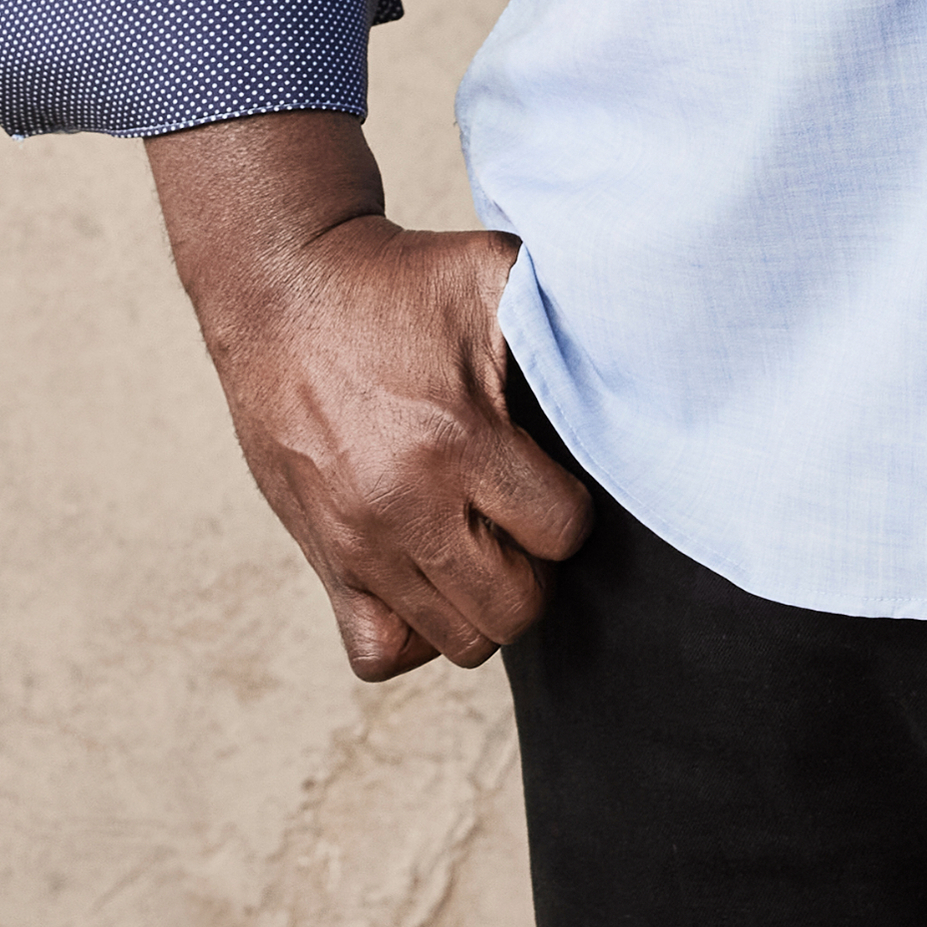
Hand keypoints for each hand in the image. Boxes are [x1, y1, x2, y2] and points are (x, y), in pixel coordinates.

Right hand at [153, 109, 593, 679]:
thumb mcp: (492, 274)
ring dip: (483, 600)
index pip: (562, 532)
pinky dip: (412, 630)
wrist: (283, 290)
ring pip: (459, 641)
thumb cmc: (397, 282)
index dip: (572, 508)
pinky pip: (379, 652)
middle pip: (516, 609)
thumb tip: (643, 358)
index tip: (552, 473)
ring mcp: (358, 543)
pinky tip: (426, 575)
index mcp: (456, 438)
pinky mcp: (323, 559)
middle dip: (538, 567)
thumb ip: (569, 318)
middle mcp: (404, 504)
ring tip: (479, 542)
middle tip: (521, 516)